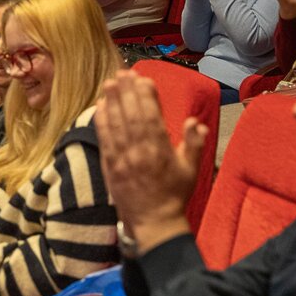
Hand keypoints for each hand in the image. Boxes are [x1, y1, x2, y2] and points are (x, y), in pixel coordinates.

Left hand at [94, 71, 205, 252]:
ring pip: (116, 123)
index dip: (145, 95)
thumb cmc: (175, 195)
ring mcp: (122, 158)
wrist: (154, 223)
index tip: (142, 78)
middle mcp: (140, 151)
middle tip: (123, 72)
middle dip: (126, 91)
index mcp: (161, 150)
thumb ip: (194, 144)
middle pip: (131, 115)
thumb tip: (195, 121)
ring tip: (110, 83)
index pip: (151, 116)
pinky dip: (101, 121)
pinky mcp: (109, 165)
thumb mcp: (192, 170)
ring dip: (112, 101)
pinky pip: (104, 139)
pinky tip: (100, 106)